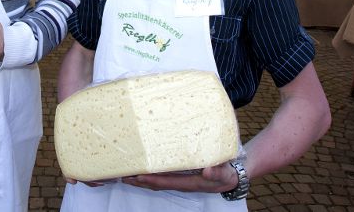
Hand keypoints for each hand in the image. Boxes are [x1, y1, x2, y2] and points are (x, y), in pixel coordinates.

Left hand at [122, 160, 238, 193]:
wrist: (229, 178)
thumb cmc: (225, 174)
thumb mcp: (223, 173)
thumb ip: (217, 172)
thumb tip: (207, 171)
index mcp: (189, 183)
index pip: (167, 182)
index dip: (152, 180)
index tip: (139, 176)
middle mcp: (181, 183)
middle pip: (157, 184)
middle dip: (140, 181)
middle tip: (124, 176)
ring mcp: (179, 180)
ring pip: (157, 181)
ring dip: (142, 179)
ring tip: (127, 174)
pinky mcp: (180, 176)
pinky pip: (162, 176)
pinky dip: (150, 174)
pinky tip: (142, 169)